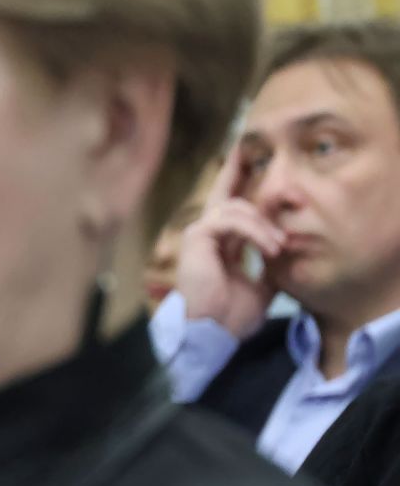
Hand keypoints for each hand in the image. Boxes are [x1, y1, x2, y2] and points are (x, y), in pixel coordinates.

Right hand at [173, 145, 280, 337]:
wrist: (214, 331)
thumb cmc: (231, 313)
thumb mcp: (262, 283)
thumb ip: (268, 262)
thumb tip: (287, 249)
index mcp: (218, 243)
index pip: (229, 205)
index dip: (236, 179)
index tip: (246, 155)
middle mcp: (205, 233)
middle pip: (228, 195)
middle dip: (247, 185)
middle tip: (262, 187)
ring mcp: (199, 233)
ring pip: (235, 208)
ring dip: (264, 226)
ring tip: (279, 247)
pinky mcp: (197, 237)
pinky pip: (230, 221)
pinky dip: (254, 232)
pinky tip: (268, 248)